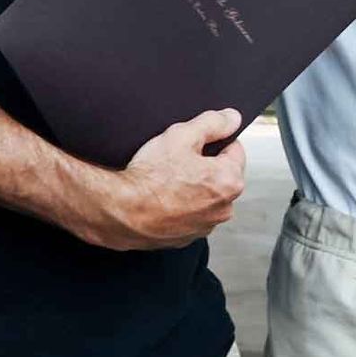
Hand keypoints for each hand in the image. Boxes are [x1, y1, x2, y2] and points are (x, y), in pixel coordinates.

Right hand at [60, 108, 246, 250]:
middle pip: (221, 175)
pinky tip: (162, 197)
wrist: (121, 210)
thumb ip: (213, 122)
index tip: (195, 143)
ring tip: (167, 179)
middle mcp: (224, 208)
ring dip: (194, 187)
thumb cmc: (150, 176)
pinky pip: (190, 215)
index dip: (214, 141)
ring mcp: (205, 226)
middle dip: (205, 165)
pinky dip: (181, 206)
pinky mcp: (186, 238)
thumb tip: (232, 118)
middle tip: (178, 159)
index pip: (235, 149)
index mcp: (230, 181)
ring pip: (205, 196)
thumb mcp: (182, 135)